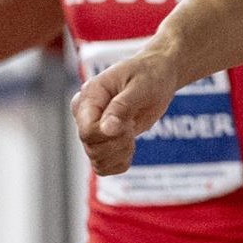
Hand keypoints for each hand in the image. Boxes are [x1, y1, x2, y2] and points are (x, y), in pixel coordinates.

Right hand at [71, 51, 179, 175]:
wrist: (158, 76)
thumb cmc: (149, 75)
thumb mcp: (140, 86)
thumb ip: (122, 106)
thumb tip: (106, 128)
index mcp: (89, 97)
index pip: (87, 131)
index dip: (109, 135)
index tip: (128, 124)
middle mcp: (85, 115)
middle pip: (92, 148)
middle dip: (119, 143)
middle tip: (132, 125)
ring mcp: (92, 130)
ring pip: (97, 160)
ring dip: (120, 153)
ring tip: (131, 131)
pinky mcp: (103, 142)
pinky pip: (104, 167)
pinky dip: (120, 162)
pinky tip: (130, 145)